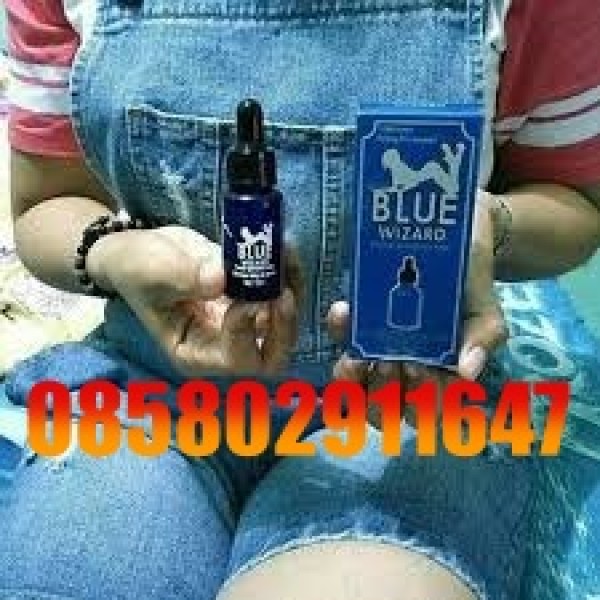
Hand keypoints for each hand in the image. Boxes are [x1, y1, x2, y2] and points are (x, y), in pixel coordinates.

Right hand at [87, 225, 299, 377]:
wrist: (145, 250)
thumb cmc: (137, 267)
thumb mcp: (150, 269)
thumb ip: (182, 275)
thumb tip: (222, 278)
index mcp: (195, 353)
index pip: (235, 358)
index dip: (247, 330)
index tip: (246, 297)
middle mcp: (224, 347)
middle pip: (271, 356)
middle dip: (284, 325)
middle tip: (284, 290)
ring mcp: (243, 326)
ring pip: (285, 326)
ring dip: (292, 292)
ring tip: (286, 254)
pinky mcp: (254, 302)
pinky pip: (283, 298)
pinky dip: (290, 276)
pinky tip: (286, 249)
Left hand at [327, 191, 507, 424]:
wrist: (456, 239)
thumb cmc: (472, 284)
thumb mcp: (486, 311)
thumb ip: (483, 339)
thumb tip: (467, 373)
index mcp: (438, 380)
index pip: (424, 414)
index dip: (418, 403)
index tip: (420, 369)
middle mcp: (404, 372)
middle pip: (383, 410)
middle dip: (382, 396)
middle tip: (390, 364)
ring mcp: (377, 351)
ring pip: (353, 386)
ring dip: (350, 378)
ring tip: (357, 357)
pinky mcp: (358, 325)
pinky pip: (342, 338)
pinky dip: (340, 330)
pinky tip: (345, 311)